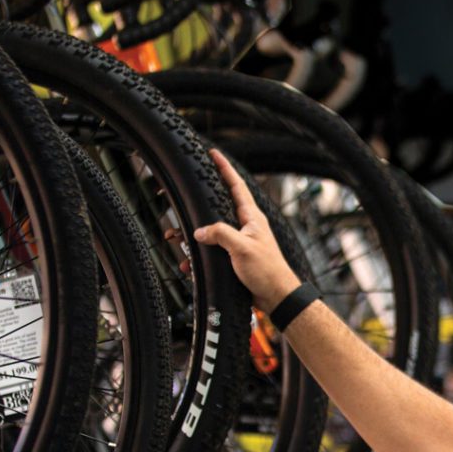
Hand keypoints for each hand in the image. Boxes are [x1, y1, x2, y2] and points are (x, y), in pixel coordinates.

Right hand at [193, 148, 301, 312]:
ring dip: (193, 238)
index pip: (236, 186)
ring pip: (211, 233)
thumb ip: (220, 234)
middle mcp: (246, 227)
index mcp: (251, 218)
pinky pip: (212, 253)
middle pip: (217, 208)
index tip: (213, 154)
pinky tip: (189, 265)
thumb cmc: (268, 271)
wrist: (277, 297)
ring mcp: (240, 243)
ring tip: (175, 238)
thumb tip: (200, 231)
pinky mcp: (236, 259)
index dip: (224, 169)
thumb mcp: (242, 248)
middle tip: (179, 200)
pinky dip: (199, 258)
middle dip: (196, 207)